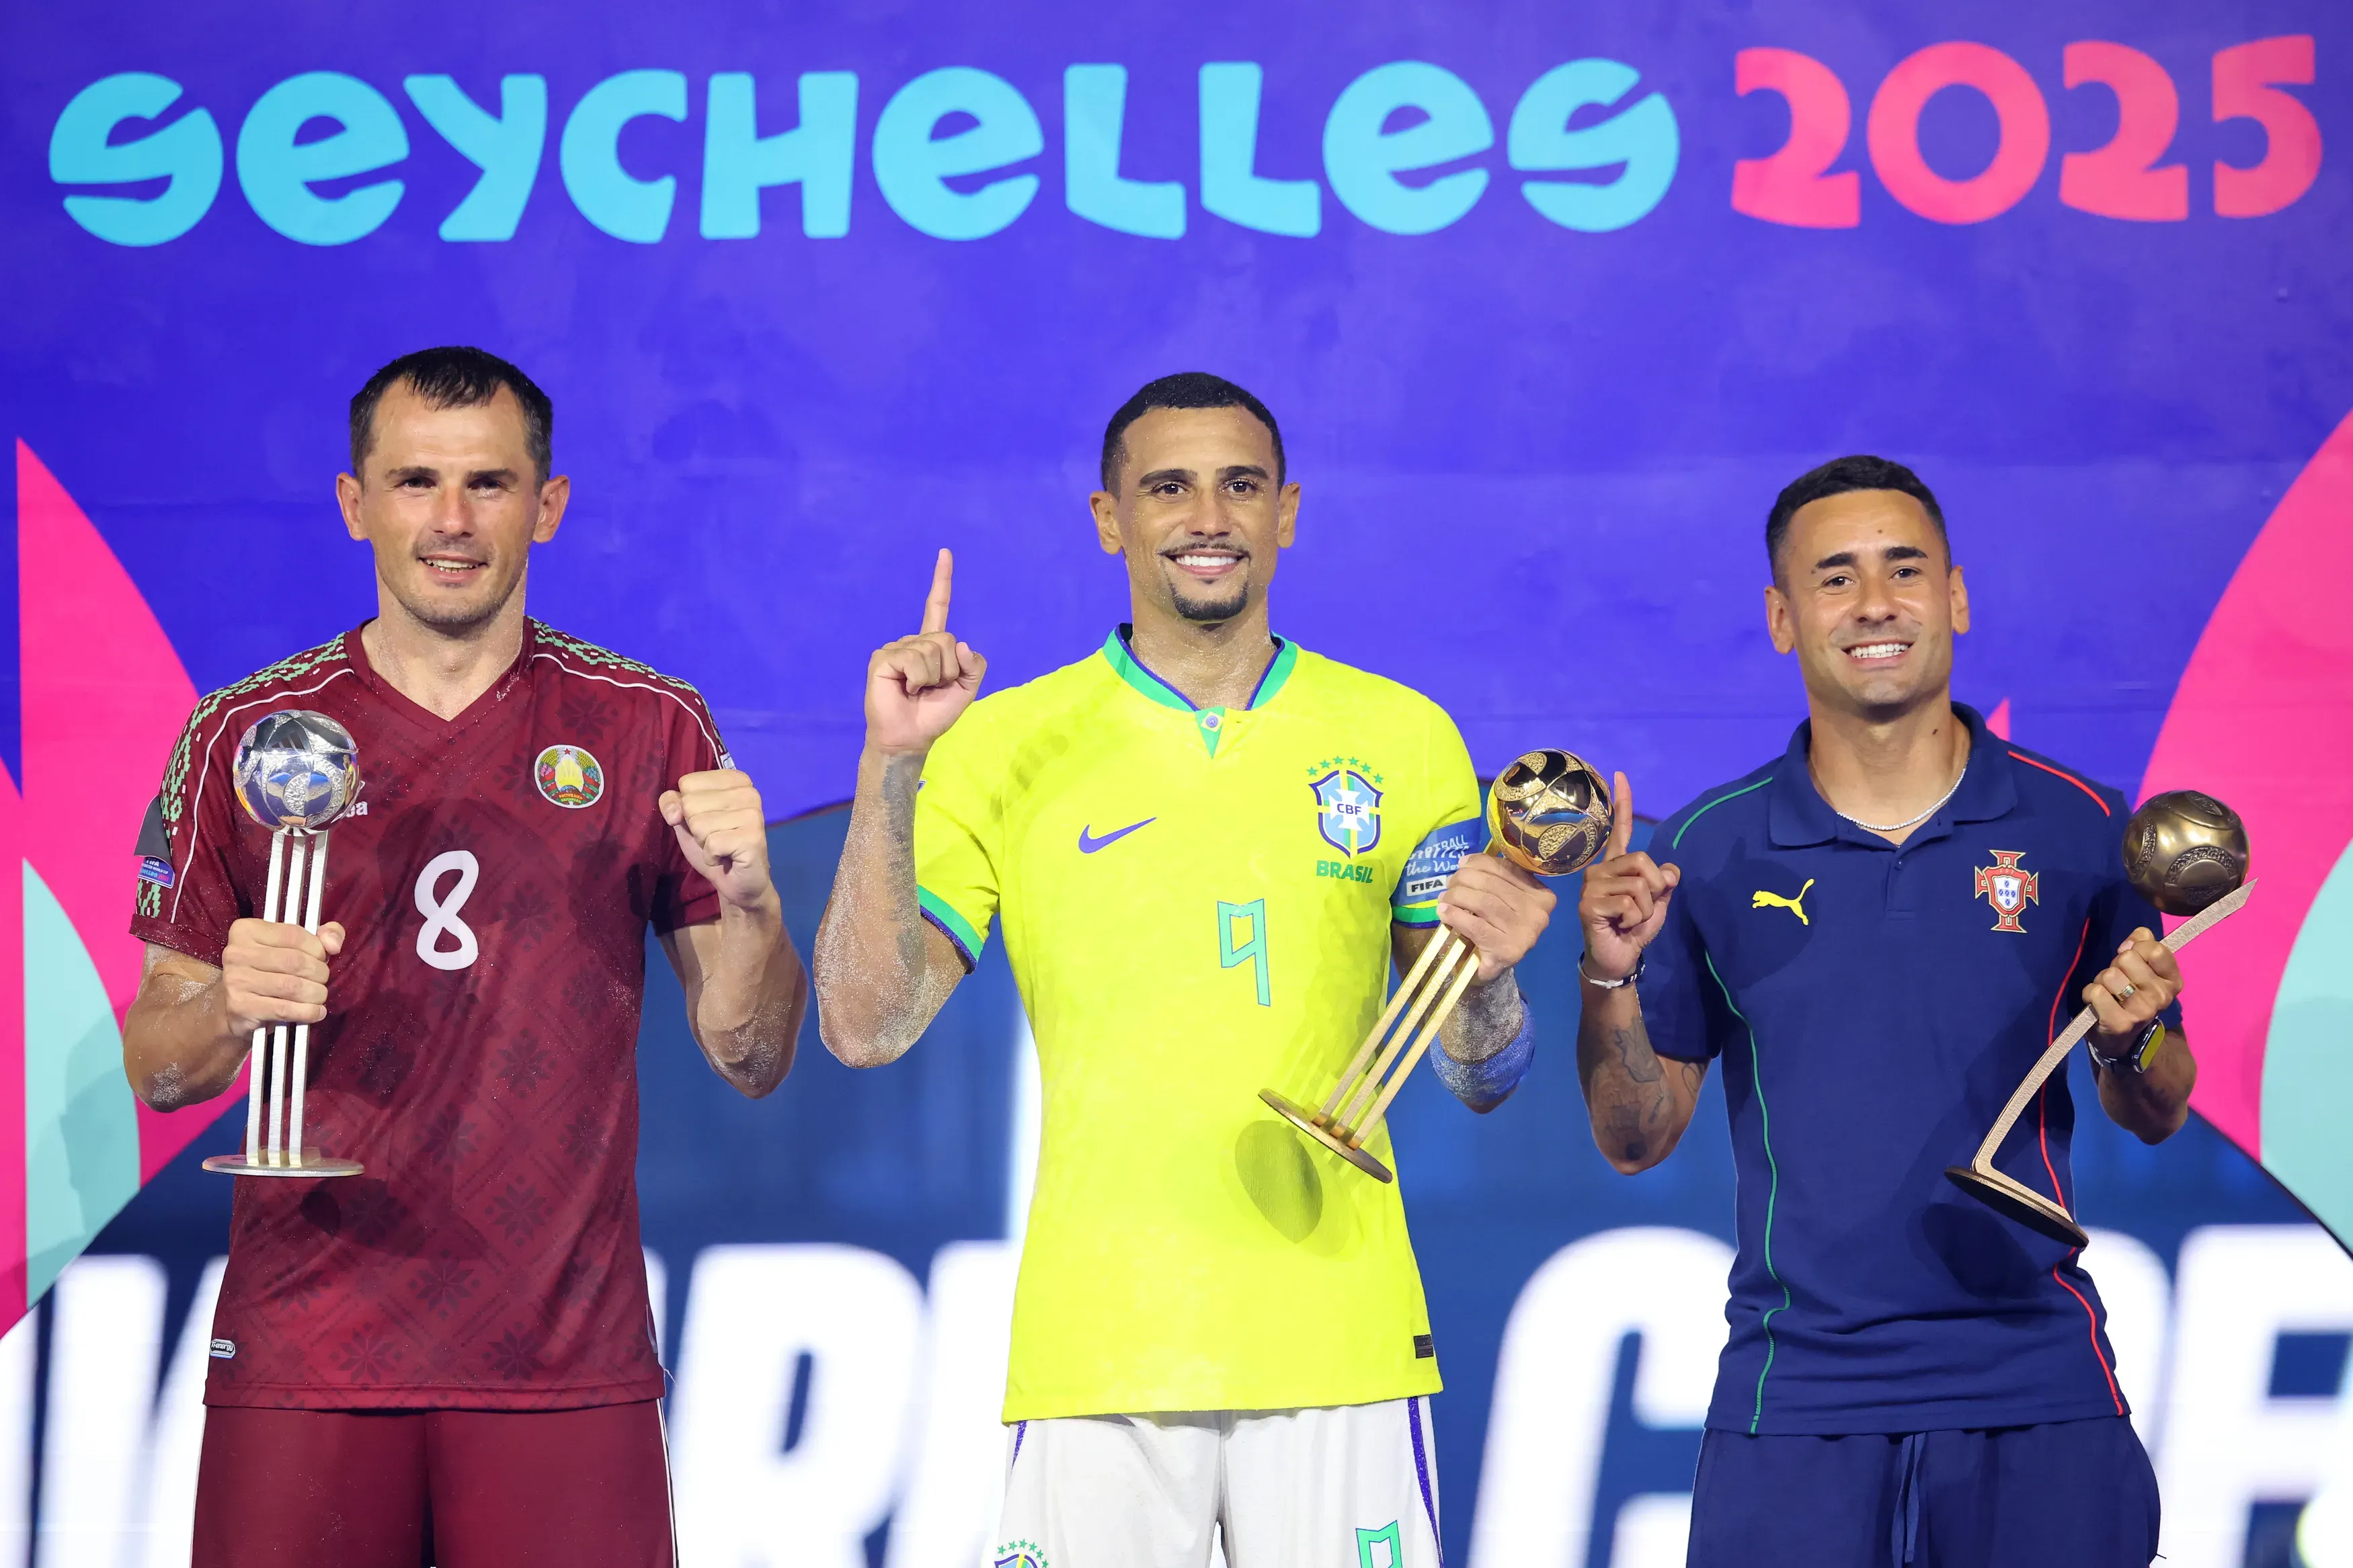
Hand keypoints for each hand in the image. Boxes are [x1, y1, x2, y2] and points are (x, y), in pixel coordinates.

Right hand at [221, 917, 345, 1036]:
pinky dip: (307, 1012)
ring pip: (292, 986)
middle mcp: (236, 953)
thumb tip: (333, 943)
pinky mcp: (240, 1006)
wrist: (236, 1009)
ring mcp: (236, 980)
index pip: (294, 935)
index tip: (321, 959)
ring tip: (319, 996)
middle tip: (321, 981)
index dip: (317, 949)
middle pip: (295, 961)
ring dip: (316, 994)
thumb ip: (321, 937)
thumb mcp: (292, 947)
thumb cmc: (268, 972)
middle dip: (319, 973)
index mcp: (247, 930)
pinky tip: (316, 1012)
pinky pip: (284, 1009)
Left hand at [660, 769, 775, 912]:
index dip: (688, 808)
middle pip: (691, 803)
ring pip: (699, 824)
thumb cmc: (714, 846)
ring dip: (704, 843)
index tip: (708, 820)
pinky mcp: (753, 837)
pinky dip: (711, 857)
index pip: (688, 783)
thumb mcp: (686, 820)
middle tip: (716, 837)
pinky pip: (711, 844)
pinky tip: (726, 858)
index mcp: (735, 780)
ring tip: (722, 847)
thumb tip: (674, 812)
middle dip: (696, 828)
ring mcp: (753, 814)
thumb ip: (673, 804)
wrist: (739, 882)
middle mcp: (748, 791)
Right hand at [865, 549, 985, 755]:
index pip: (937, 607)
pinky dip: (918, 678)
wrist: (910, 737)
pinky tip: (905, 689)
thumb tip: (962, 644)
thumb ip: (975, 666)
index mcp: (932, 645)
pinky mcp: (883, 658)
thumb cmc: (934, 714)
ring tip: (917, 691)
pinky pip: (915, 659)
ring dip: (934, 677)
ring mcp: (896, 647)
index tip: (945, 553)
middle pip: (947, 640)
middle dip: (949, 670)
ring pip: (934, 649)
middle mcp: (913, 641)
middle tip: (931, 689)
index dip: (941, 580)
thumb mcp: (967, 690)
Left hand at [1436, 852, 1556, 981]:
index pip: (1508, 869)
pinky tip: (1444, 912)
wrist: (1495, 969)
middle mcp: (1538, 913)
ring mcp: (1524, 933)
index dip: (1480, 862)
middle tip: (1449, 884)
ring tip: (1444, 898)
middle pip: (1493, 884)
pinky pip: (1476, 926)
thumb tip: (1465, 862)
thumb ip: (1493, 880)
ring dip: (1457, 896)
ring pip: (1484, 902)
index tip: (1461, 863)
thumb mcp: (1503, 900)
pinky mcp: (1507, 950)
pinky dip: (1456, 916)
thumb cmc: (1499, 929)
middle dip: (1465, 879)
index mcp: (1542, 896)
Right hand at [1577, 771, 1680, 982]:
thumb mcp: (1657, 904)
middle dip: (1654, 887)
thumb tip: (1669, 871)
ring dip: (1644, 909)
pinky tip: (1620, 927)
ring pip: (1638, 885)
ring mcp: (1591, 886)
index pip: (1619, 830)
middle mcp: (1599, 870)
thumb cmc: (1633, 929)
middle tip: (1641, 909)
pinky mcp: (1589, 904)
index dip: (1622, 803)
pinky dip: (1635, 919)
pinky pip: (1629, 903)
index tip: (1620, 775)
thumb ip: (1664, 883)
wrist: (1617, 959)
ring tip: (1628, 920)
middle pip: (1641, 860)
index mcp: (1615, 866)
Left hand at [2086, 927, 2180, 1050]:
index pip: (2155, 949)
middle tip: (2118, 981)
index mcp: (2172, 981)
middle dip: (2116, 965)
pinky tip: (2098, 1004)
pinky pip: (2095, 992)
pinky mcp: (2119, 1023)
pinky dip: (2090, 994)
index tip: (2132, 957)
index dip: (2137, 947)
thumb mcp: (2143, 967)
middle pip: (2127, 958)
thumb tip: (2136, 936)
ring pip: (2110, 975)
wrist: (2120, 1037)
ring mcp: (2142, 1011)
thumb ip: (2143, 943)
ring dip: (2102, 980)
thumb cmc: (2130, 993)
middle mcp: (2162, 996)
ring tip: (2108, 992)